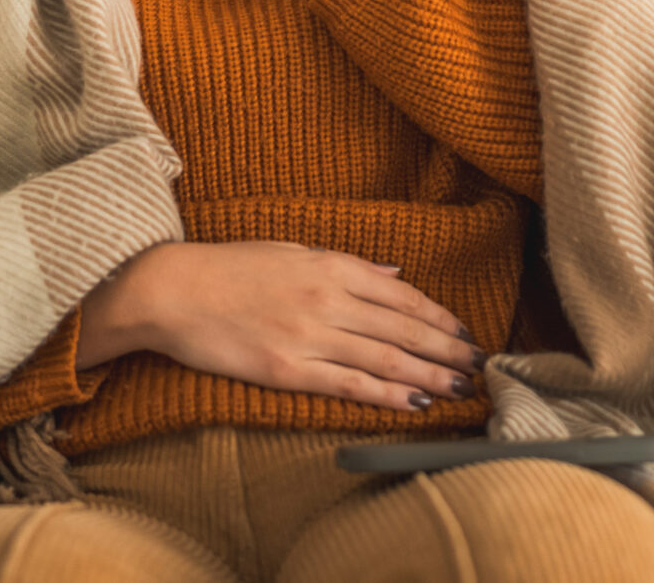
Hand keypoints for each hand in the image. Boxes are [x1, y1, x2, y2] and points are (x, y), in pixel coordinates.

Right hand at [77, 241, 483, 411]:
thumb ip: (347, 265)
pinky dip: (388, 394)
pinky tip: (416, 403)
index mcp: (330, 267)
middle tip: (480, 365)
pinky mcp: (287, 370)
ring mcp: (309, 336)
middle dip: (447, 349)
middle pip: (403, 328)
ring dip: (430, 374)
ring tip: (461, 387)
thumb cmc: (229, 268)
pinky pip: (349, 384)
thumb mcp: (291, 251)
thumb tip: (393, 273)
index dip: (438, 317)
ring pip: (385, 357)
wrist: (172, 290)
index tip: (464, 332)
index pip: (401, 296)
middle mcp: (327, 300)